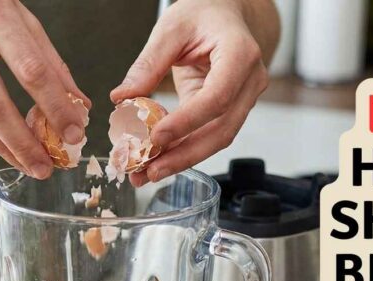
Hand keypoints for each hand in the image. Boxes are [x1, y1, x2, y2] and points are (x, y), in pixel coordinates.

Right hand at [0, 0, 89, 178]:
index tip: (74, 134)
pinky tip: (7, 146)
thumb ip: (48, 58)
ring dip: (5, 148)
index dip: (55, 107)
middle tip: (48, 167)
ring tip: (31, 166)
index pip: (32, 71)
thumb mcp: (18, 16)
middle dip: (25, 143)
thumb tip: (79, 104)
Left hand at [111, 0, 270, 185]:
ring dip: (182, 160)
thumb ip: (148, 63)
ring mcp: (244, 99)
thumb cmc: (204, 14)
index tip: (156, 137)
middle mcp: (249, 81)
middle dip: (184, 155)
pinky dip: (183, 150)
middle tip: (148, 171)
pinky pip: (208, 135)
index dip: (187, 122)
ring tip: (146, 173)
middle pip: (221, 130)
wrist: (226, 14)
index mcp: (239, 54)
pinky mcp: (230, 110)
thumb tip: (122, 98)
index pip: (217, 97)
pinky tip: (157, 161)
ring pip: (217, 139)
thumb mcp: (171, 28)